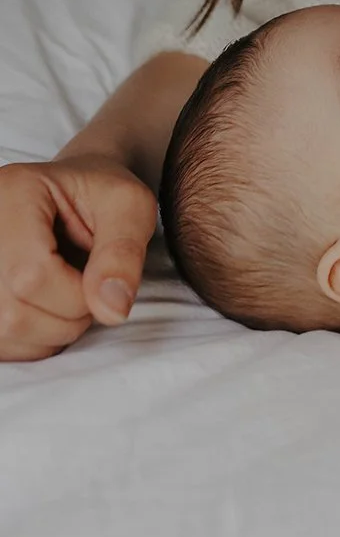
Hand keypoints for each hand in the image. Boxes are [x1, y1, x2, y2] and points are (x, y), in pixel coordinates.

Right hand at [0, 155, 156, 360]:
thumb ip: (123, 253)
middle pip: (12, 312)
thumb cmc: (102, 196)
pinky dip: (32, 339)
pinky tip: (47, 307)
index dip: (77, 296)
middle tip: (88, 288)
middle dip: (67, 318)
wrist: (76, 193)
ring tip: (67, 295)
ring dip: (51, 332)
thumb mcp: (129, 206)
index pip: (31, 275)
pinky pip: (1, 343)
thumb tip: (111, 310)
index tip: (101, 280)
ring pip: (4, 333)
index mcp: (13, 193)